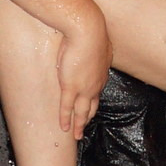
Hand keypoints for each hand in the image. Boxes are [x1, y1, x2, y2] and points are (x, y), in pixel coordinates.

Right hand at [56, 15, 112, 139]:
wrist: (86, 30)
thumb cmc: (91, 31)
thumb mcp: (97, 42)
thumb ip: (96, 49)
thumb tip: (98, 45)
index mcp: (101, 73)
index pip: (97, 92)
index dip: (93, 101)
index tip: (90, 108)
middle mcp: (96, 84)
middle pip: (92, 106)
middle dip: (88, 117)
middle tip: (84, 126)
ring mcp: (84, 88)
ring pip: (82, 112)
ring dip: (79, 125)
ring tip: (76, 135)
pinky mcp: (71, 87)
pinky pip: (67, 108)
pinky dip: (65, 120)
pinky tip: (64, 128)